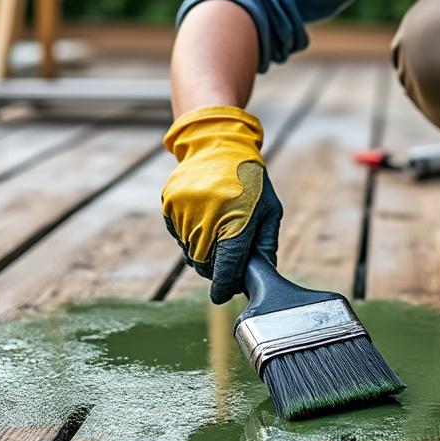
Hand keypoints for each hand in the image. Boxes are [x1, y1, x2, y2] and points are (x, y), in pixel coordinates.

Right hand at [161, 106, 282, 303]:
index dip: (224, 285)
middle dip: (215, 268)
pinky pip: (178, 235)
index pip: (226, 267)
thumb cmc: (251, 182)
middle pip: (204, 264)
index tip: (222, 295)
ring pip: (189, 251)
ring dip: (202, 251)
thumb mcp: (270, 212)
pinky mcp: (170, 204)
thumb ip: (265, 247)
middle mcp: (206, 217)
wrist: (219, 145)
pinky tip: (203, 219)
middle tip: (226, 257)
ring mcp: (184, 211)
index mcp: (236, 221)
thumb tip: (260, 277)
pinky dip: (189, 235)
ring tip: (216, 230)